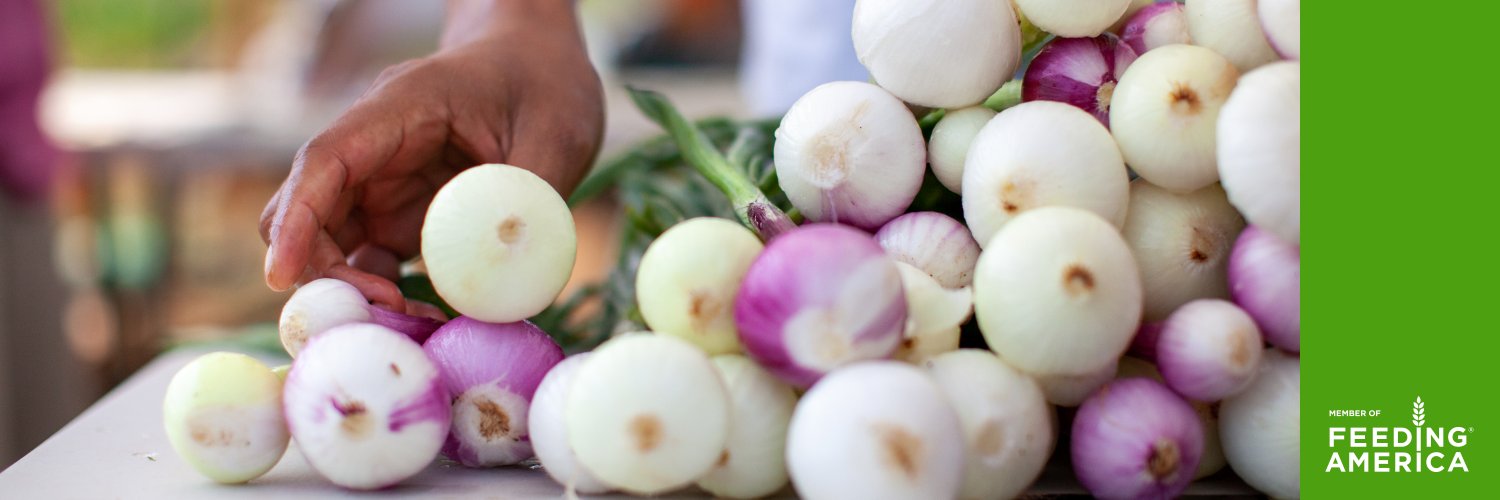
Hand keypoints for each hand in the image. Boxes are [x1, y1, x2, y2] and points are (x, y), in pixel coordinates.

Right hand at [260, 2, 602, 309]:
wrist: (543, 68)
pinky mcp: (398, 218)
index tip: (282, 276)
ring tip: (419, 320)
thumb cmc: (546, 87)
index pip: (326, 161)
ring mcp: (381, 186)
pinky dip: (382, 296)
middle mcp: (374, 150)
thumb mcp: (557, 136)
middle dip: (327, 272)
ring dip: (355, 291)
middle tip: (392, 312)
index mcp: (400, 107)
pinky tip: (426, 316)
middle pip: (310, 212)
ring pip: (329, 245)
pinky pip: (366, 263)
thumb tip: (506, 276)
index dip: (297, 220)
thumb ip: (528, 200)